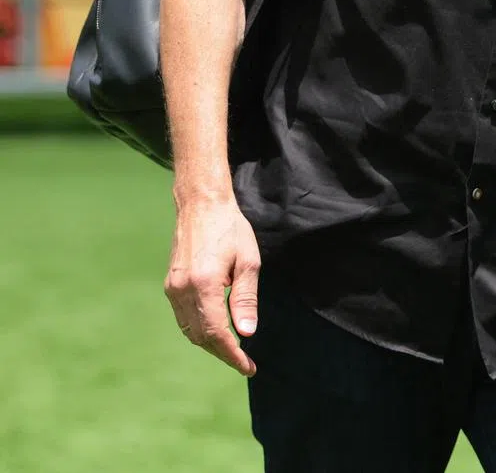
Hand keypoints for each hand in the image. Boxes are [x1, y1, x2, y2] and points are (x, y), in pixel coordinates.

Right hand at [164, 196, 260, 375]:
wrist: (201, 206)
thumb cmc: (230, 229)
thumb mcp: (248, 261)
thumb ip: (246, 299)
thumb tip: (246, 333)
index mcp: (204, 284)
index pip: (216, 333)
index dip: (232, 354)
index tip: (248, 366)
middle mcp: (182, 290)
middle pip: (201, 337)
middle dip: (223, 353)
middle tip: (244, 362)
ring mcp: (173, 289)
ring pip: (190, 330)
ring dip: (210, 344)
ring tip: (233, 350)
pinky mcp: (170, 285)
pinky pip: (184, 318)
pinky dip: (200, 330)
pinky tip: (216, 330)